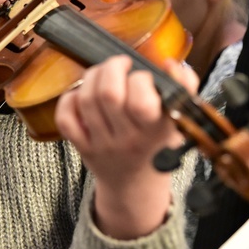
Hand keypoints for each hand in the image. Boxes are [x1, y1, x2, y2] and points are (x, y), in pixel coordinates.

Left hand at [55, 55, 198, 238]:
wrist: (135, 184)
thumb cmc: (157, 144)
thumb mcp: (178, 120)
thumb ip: (183, 88)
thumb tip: (173, 63)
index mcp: (154, 132)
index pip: (140, 102)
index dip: (140, 79)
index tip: (145, 77)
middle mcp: (127, 139)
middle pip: (108, 94)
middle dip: (112, 67)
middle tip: (121, 64)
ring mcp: (101, 144)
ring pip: (86, 100)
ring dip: (93, 76)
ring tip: (103, 72)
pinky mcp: (81, 146)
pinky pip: (65, 118)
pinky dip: (69, 99)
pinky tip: (82, 94)